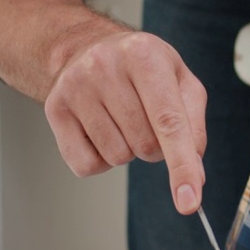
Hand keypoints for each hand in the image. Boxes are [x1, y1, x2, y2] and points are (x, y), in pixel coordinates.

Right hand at [43, 29, 208, 213]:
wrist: (89, 47)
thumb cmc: (142, 68)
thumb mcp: (180, 81)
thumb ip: (194, 125)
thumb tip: (195, 174)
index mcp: (144, 54)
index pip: (169, 122)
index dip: (182, 165)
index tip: (189, 202)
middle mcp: (105, 66)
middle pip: (145, 145)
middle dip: (155, 147)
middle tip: (146, 119)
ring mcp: (75, 87)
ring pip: (117, 157)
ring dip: (128, 150)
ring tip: (121, 119)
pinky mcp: (55, 109)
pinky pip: (86, 165)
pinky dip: (100, 160)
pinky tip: (101, 131)